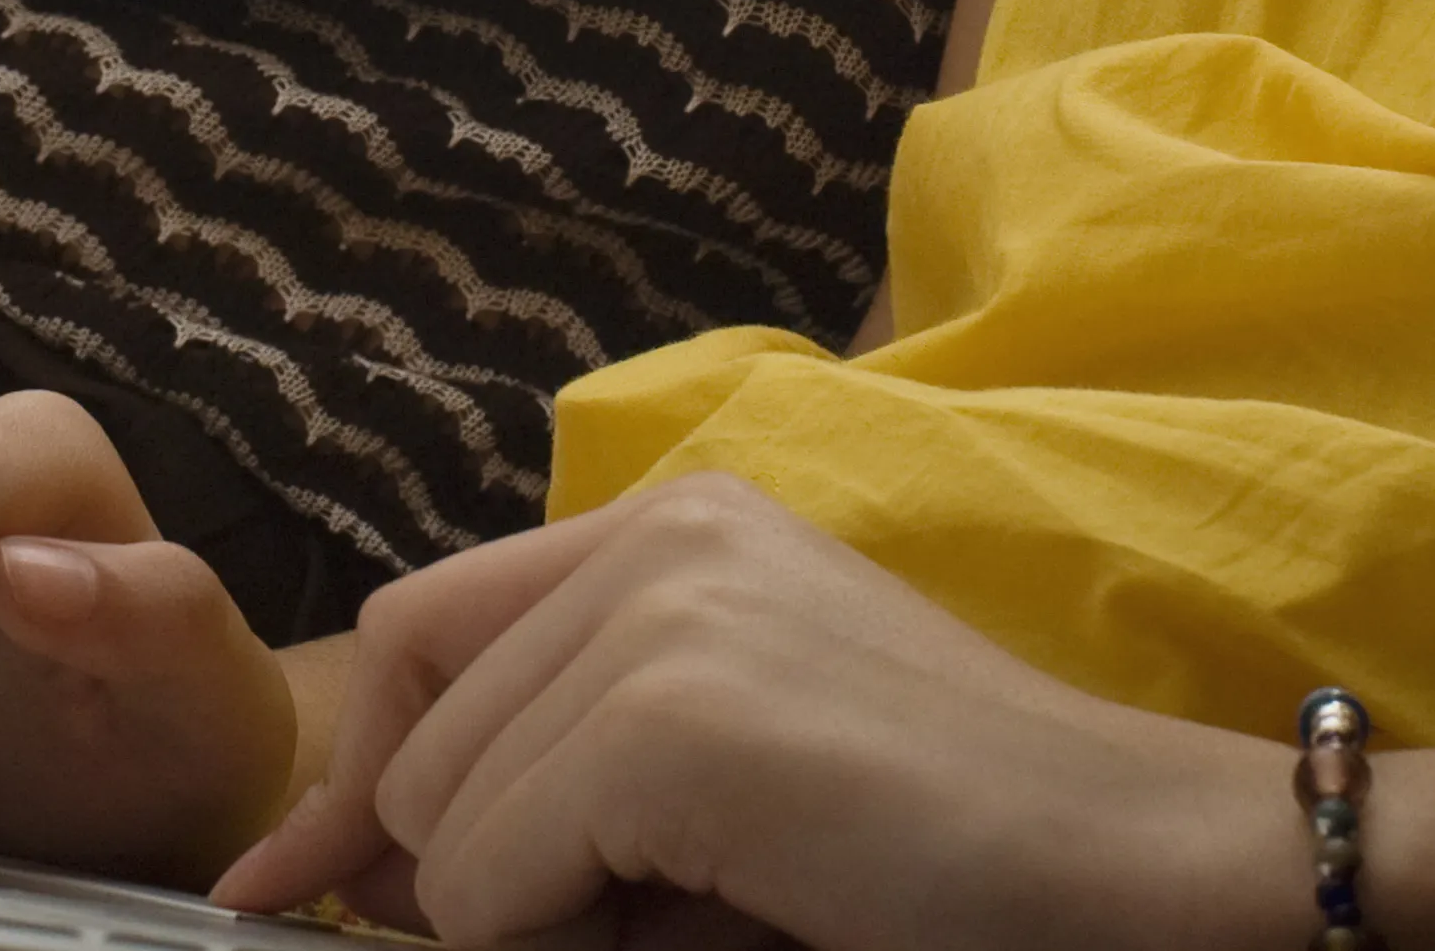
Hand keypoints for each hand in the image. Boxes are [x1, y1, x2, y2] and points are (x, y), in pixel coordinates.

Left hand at [218, 474, 1288, 950]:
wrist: (1142, 869)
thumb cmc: (953, 849)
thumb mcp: (726, 779)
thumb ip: (558, 781)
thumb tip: (351, 869)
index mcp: (679, 524)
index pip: (424, 632)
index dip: (357, 774)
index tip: (292, 884)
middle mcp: (660, 530)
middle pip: (414, 722)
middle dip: (463, 866)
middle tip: (635, 925)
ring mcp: (664, 610)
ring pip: (442, 817)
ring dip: (533, 913)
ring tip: (715, 913)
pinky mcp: (673, 716)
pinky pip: (493, 880)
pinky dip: (562, 939)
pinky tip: (724, 919)